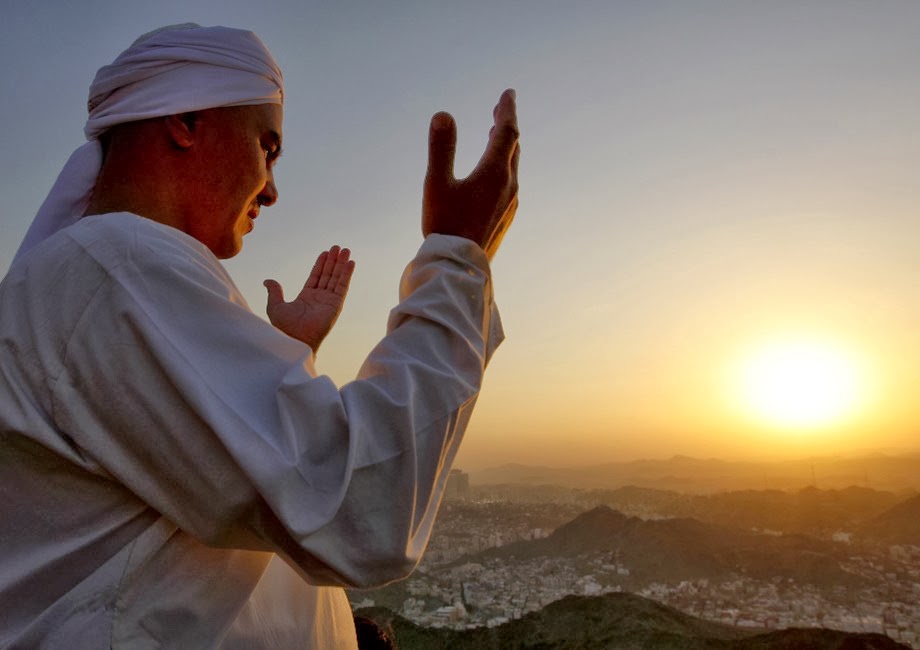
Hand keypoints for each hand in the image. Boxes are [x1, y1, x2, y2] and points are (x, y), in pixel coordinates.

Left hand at [263, 246, 355, 351]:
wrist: (296, 340)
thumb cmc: (284, 328)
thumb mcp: (275, 306)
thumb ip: (274, 292)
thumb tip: (267, 281)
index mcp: (306, 297)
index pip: (316, 277)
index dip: (320, 264)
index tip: (325, 252)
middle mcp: (319, 298)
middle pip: (328, 275)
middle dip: (333, 261)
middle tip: (338, 247)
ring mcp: (329, 301)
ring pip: (336, 278)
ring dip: (341, 264)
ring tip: (345, 250)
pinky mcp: (336, 305)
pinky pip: (342, 286)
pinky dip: (347, 275)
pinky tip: (350, 263)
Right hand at [423, 88, 519, 260]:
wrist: (458, 266)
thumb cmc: (445, 224)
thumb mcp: (436, 183)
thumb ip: (441, 147)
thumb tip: (443, 114)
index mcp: (494, 172)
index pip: (506, 131)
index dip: (507, 109)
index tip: (508, 93)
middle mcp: (508, 185)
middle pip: (513, 147)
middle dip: (506, 125)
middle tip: (500, 108)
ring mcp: (510, 203)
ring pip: (512, 166)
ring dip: (505, 147)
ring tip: (494, 135)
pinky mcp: (505, 218)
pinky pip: (509, 184)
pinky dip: (503, 167)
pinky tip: (493, 176)